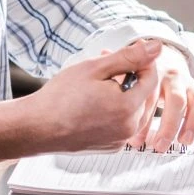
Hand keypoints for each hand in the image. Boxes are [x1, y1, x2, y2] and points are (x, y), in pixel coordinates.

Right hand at [25, 40, 193, 154]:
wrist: (37, 127)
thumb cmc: (60, 97)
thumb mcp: (95, 68)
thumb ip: (129, 57)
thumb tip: (156, 47)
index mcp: (127, 107)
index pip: (152, 78)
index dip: (143, 62)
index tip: (129, 55)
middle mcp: (129, 127)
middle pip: (146, 96)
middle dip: (134, 77)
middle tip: (111, 65)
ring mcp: (121, 140)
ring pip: (137, 111)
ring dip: (126, 94)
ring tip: (102, 82)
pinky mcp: (112, 147)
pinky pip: (124, 125)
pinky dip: (117, 111)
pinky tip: (97, 101)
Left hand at [127, 43, 193, 151]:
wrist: (161, 59)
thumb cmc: (139, 72)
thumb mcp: (126, 70)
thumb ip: (119, 72)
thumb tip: (107, 66)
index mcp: (155, 71)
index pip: (153, 93)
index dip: (146, 117)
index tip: (137, 140)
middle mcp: (176, 78)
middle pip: (177, 100)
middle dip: (169, 125)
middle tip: (160, 146)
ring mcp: (191, 86)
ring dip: (193, 125)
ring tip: (183, 143)